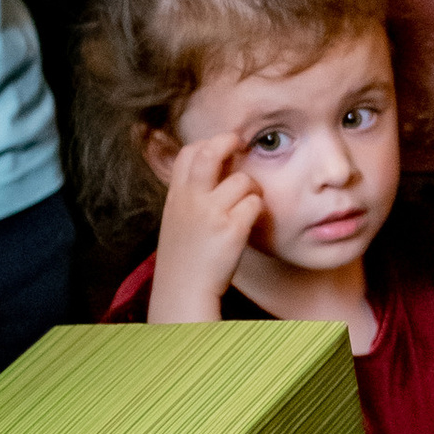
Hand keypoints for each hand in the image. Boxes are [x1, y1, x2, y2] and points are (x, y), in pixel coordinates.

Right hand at [148, 129, 265, 320]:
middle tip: (241, 144)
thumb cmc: (185, 258)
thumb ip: (189, 196)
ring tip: (247, 205)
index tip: (221, 147)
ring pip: (244, 180)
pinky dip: (258, 211)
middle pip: (211, 152)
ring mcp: (211, 213)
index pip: (188, 152)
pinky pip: (256, 204)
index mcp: (176, 196)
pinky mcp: (232, 228)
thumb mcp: (176, 220)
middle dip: (228, 142)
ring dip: (252, 189)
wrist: (183, 292)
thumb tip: (214, 169)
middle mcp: (191, 200)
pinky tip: (251, 224)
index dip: (207, 144)